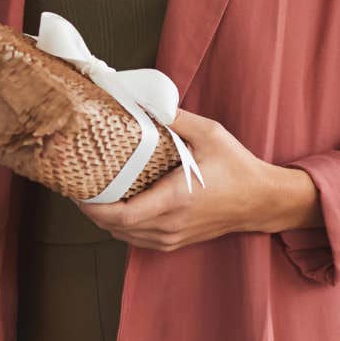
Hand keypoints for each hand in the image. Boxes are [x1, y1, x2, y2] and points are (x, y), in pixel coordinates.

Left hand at [77, 111, 320, 251]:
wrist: (262, 201)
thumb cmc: (238, 168)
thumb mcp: (210, 133)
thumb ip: (176, 117)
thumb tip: (147, 100)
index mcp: (173, 200)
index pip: (121, 216)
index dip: (93, 207)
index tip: (77, 191)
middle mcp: (169, 224)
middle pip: (115, 228)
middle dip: (92, 210)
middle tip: (78, 185)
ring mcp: (173, 237)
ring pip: (124, 237)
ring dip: (105, 220)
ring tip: (93, 195)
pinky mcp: (177, 241)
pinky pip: (138, 240)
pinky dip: (122, 228)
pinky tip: (118, 207)